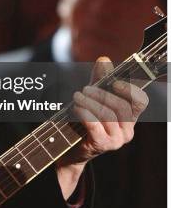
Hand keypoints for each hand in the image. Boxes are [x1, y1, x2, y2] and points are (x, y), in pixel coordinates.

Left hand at [55, 56, 148, 198]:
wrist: (69, 149)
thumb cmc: (82, 121)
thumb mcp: (93, 99)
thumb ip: (100, 80)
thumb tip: (104, 58)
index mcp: (129, 119)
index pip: (140, 101)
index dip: (130, 90)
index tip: (115, 82)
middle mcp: (127, 131)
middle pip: (120, 105)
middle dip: (101, 93)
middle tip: (85, 89)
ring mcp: (116, 140)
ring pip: (107, 114)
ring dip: (89, 102)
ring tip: (77, 97)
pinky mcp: (102, 145)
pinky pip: (95, 124)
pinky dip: (84, 112)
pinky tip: (76, 108)